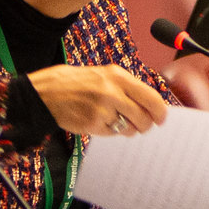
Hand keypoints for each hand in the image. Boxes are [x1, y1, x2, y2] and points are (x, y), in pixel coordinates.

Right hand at [27, 65, 168, 136]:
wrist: (46, 92)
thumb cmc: (77, 83)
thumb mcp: (104, 75)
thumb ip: (127, 88)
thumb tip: (151, 105)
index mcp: (118, 76)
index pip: (151, 97)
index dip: (160, 112)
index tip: (161, 119)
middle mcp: (112, 91)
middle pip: (144, 117)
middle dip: (146, 125)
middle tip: (142, 126)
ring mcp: (102, 109)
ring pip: (129, 128)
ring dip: (128, 129)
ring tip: (117, 121)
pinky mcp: (92, 123)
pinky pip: (112, 133)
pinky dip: (110, 131)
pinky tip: (100, 121)